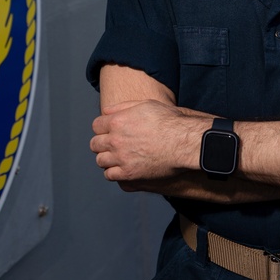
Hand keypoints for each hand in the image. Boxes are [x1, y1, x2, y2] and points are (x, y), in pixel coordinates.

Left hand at [90, 99, 205, 182]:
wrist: (184, 141)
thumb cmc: (169, 121)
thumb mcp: (146, 104)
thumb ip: (123, 107)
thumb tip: (106, 110)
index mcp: (117, 121)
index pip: (96, 126)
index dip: (102, 128)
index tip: (108, 131)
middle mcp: (115, 140)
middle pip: (95, 144)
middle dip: (102, 143)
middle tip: (112, 144)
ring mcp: (121, 158)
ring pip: (101, 160)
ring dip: (107, 158)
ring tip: (116, 157)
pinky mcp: (128, 173)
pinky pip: (110, 175)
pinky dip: (113, 171)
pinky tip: (121, 167)